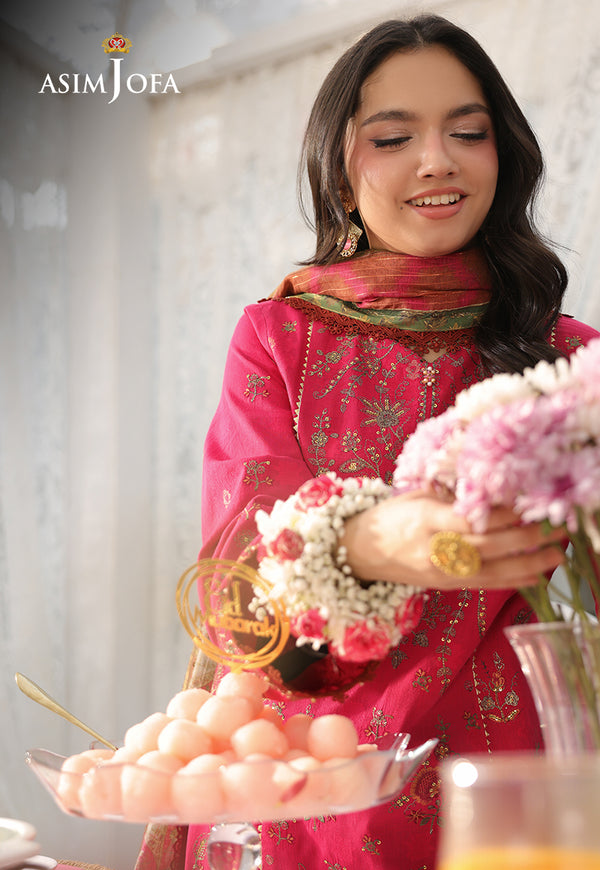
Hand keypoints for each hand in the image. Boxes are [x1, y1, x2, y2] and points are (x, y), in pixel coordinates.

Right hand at [340, 491, 564, 590]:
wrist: (359, 553)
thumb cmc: (389, 517)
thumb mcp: (414, 496)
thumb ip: (449, 495)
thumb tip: (487, 488)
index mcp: (423, 520)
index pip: (467, 520)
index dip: (498, 515)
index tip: (524, 505)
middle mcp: (433, 549)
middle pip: (485, 546)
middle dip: (523, 539)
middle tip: (552, 528)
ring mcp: (440, 572)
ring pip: (491, 570)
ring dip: (527, 563)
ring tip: (556, 555)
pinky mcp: (446, 585)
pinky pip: (485, 584)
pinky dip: (513, 580)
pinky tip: (536, 575)